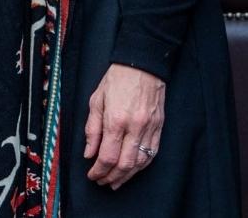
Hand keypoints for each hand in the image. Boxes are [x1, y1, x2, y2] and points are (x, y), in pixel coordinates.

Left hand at [83, 63, 164, 188]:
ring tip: (115, 181)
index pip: (107, 156)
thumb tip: (89, 153)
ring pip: (140, 163)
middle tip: (102, 181)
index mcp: (116, 119)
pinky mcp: (159, 128)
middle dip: (111, 177)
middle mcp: (134, 127)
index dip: (98, 170)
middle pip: (124, 165)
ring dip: (127, 176)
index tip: (92, 174)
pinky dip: (141, 166)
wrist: (142, 65)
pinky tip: (132, 170)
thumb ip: (92, 129)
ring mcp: (149, 129)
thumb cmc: (116, 80)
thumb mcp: (96, 100)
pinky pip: (152, 154)